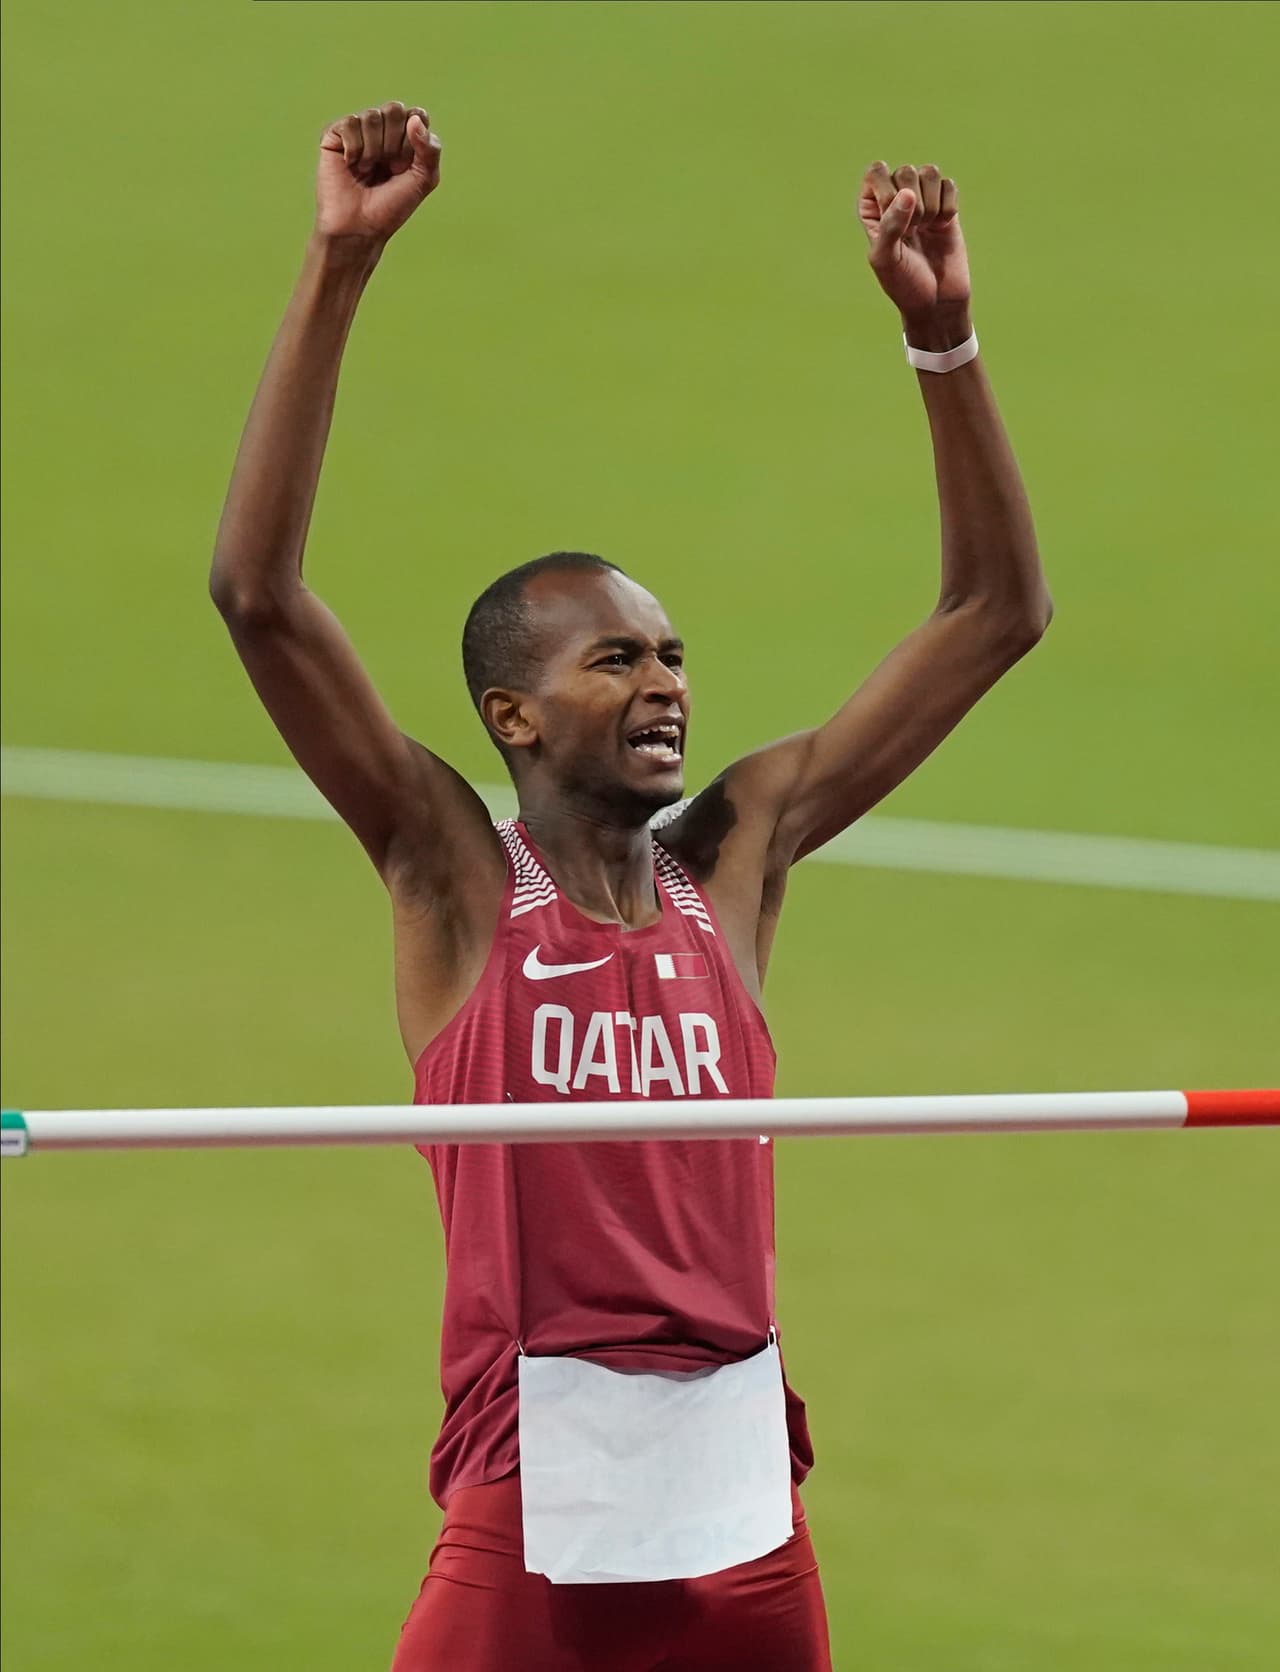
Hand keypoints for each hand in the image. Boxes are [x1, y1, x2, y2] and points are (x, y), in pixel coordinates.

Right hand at [316, 101, 442, 242]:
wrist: (359, 227)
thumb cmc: (391, 207)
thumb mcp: (423, 181)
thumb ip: (431, 149)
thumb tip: (415, 119)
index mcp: (406, 137)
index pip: (417, 115)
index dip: (414, 141)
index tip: (406, 168)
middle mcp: (383, 130)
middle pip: (395, 110)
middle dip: (394, 144)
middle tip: (386, 169)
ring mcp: (359, 131)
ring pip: (372, 116)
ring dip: (374, 151)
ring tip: (367, 171)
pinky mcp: (335, 134)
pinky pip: (351, 123)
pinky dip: (355, 149)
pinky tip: (351, 165)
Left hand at [858, 162, 970, 339]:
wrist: (937, 302)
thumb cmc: (904, 284)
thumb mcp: (886, 260)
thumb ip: (890, 225)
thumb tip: (907, 194)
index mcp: (872, 208)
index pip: (876, 172)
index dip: (888, 191)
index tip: (893, 221)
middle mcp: (895, 199)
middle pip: (906, 171)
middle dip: (913, 202)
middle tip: (914, 232)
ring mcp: (922, 200)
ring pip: (930, 172)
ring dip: (932, 203)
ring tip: (927, 229)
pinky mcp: (946, 206)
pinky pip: (949, 185)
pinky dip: (948, 207)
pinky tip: (942, 227)